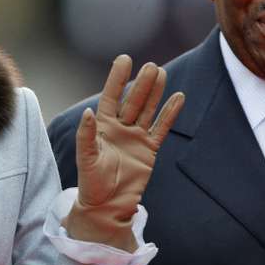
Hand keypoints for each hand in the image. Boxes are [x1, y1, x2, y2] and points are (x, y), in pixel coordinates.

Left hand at [63, 55, 184, 251]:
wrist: (108, 206)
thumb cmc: (92, 183)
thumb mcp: (86, 159)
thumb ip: (86, 135)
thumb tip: (88, 111)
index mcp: (102, 126)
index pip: (111, 96)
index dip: (117, 77)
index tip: (125, 58)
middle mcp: (120, 127)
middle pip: (133, 100)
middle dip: (142, 83)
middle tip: (151, 66)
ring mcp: (136, 137)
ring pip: (148, 110)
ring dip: (155, 92)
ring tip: (162, 73)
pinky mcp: (149, 149)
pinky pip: (161, 128)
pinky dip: (169, 114)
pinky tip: (178, 98)